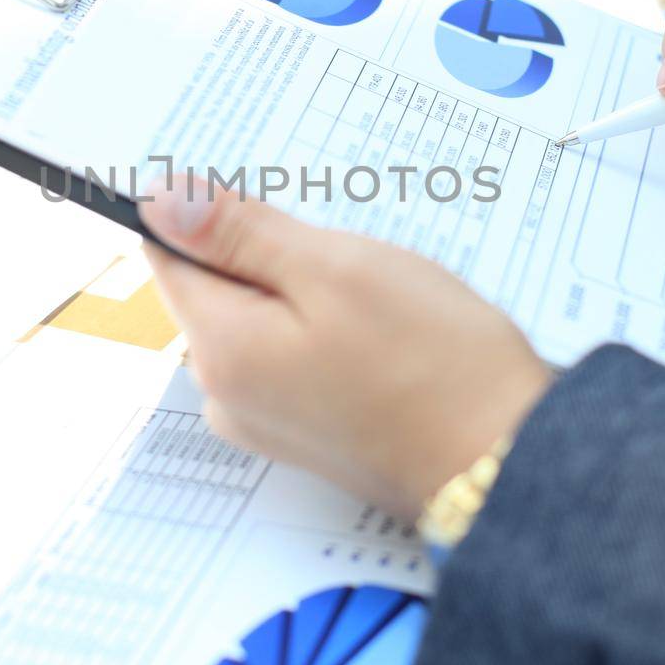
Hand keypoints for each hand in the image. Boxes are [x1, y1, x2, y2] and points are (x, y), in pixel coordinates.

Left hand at [140, 187, 549, 516]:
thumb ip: (239, 234)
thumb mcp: (333, 270)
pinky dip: (329, 331)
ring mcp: (267, 420)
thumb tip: (159, 200)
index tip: (271, 204)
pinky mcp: (309, 431)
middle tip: (348, 253)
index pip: (169, 255)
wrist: (505, 464)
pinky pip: (294, 356)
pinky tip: (385, 333)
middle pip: (217, 288)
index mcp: (219, 351)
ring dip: (308, 291)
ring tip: (378, 297)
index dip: (209, 213)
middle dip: (270, 254)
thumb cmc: (431, 365)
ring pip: (262, 319)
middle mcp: (226, 396)